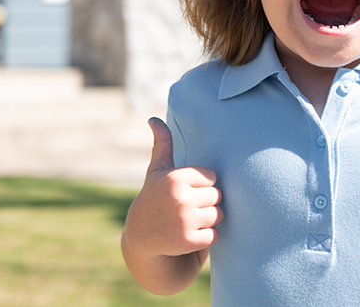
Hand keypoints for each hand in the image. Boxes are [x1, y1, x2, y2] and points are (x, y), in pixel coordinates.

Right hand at [124, 117, 222, 256]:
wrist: (141, 236)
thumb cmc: (154, 197)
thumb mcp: (157, 171)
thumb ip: (162, 144)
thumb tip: (153, 119)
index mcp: (176, 178)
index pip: (212, 178)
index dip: (201, 186)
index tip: (185, 191)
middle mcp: (180, 197)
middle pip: (218, 197)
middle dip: (207, 203)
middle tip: (187, 209)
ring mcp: (184, 220)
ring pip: (219, 215)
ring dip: (208, 221)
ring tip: (188, 221)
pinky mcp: (188, 240)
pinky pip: (214, 235)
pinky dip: (206, 237)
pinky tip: (189, 235)